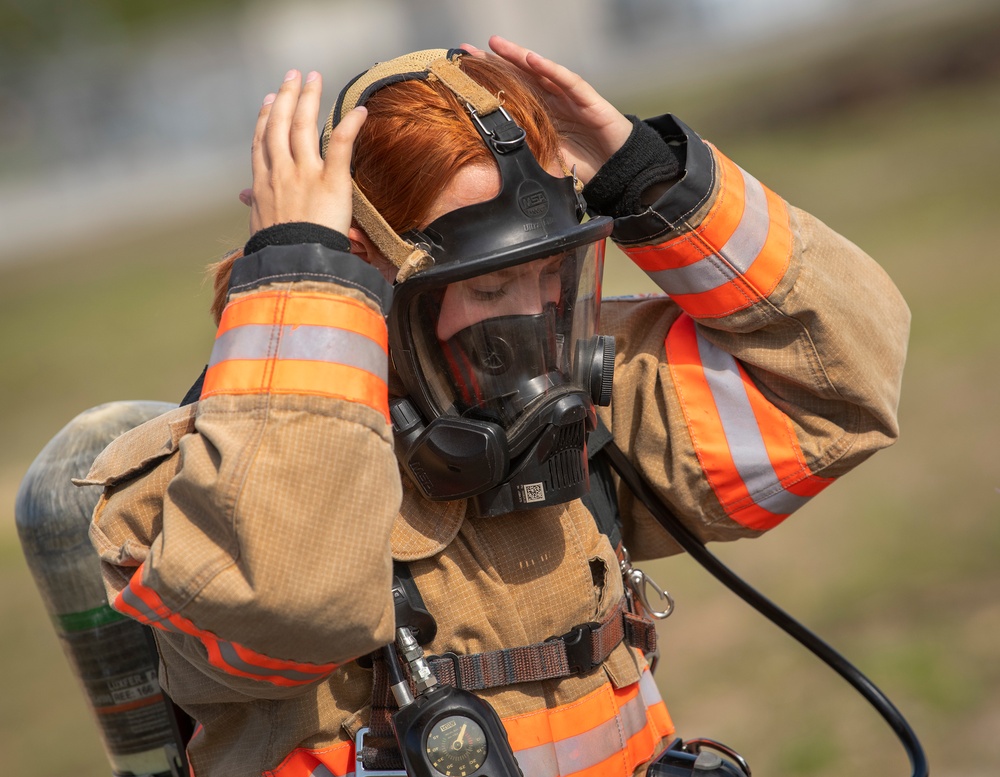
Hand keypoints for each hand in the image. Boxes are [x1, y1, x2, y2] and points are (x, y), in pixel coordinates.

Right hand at [241, 69, 366, 235]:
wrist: (295, 263)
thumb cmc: (279, 251)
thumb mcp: (259, 226)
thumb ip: (255, 204)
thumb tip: (245, 196)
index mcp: (262, 184)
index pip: (262, 142)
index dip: (264, 118)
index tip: (268, 100)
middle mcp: (280, 172)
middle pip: (279, 125)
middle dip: (285, 97)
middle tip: (292, 76)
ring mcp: (305, 174)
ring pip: (303, 126)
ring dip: (308, 98)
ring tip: (313, 78)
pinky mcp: (331, 181)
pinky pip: (341, 145)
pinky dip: (350, 125)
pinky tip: (359, 110)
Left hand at [462, 36, 632, 182]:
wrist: (620, 173)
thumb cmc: (586, 168)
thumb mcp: (547, 162)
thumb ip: (526, 154)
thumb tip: (491, 163)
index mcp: (542, 116)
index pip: (511, 94)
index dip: (487, 84)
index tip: (461, 76)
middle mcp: (553, 102)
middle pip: (519, 77)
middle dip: (493, 62)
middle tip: (465, 50)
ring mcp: (570, 98)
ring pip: (540, 72)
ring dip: (517, 57)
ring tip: (494, 44)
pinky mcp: (589, 101)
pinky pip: (568, 82)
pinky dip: (551, 70)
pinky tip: (533, 59)